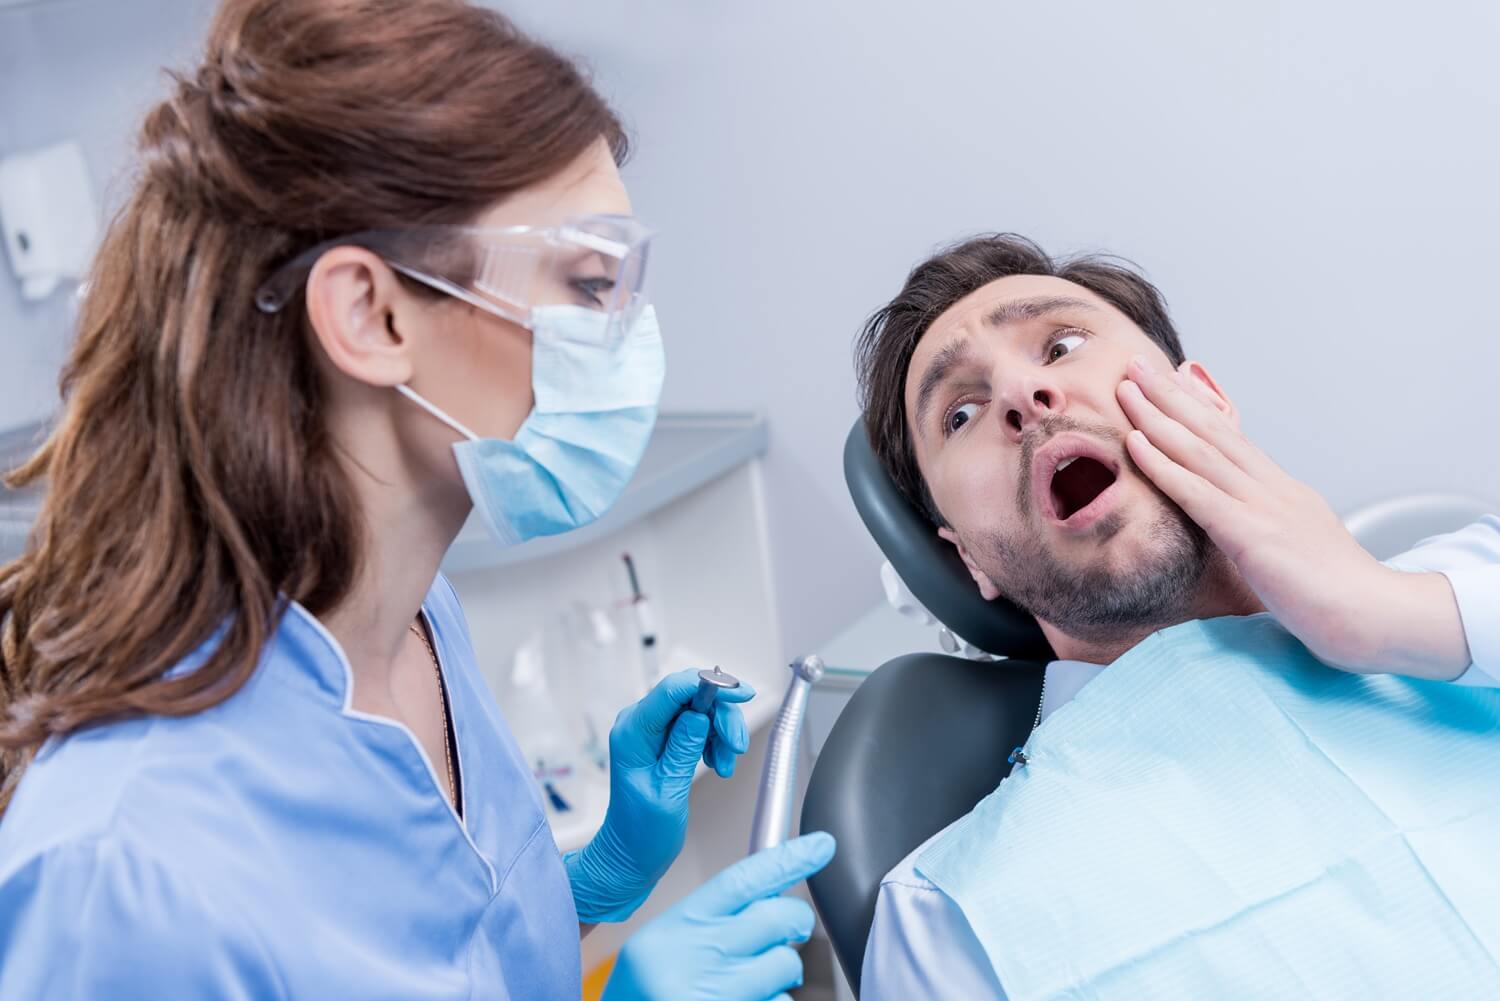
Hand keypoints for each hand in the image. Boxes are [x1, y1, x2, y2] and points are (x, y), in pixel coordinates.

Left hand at [565, 669, 755, 921]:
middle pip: (692, 696)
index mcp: (633, 732)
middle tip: (736, 747)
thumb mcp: (667, 791)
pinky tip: (718, 764)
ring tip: (724, 765)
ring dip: (720, 734)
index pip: (672, 689)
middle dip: (721, 718)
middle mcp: (639, 724)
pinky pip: (698, 726)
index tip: (741, 693)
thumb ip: (683, 749)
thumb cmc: (641, 832)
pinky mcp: (665, 741)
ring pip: (700, 710)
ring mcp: (652, 731)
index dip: (711, 684)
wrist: (631, 855)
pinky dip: (714, 742)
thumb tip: (700, 714)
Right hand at [602, 833, 836, 1000]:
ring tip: (747, 986)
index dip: (787, 859)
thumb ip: (707, 922)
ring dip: (780, 976)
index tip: (820, 846)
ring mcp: (715, 995)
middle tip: (788, 930)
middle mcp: (694, 959)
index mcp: (673, 930)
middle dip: (794, 921)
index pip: (740, 880)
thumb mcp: (659, 949)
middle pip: (777, 917)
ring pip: (786, 966)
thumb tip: (766, 897)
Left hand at [1117, 355, 1469, 678]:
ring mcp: (1263, 507)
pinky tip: (1136, 442)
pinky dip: (1163, 465)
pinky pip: (1198, 493)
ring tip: (1125, 388)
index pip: (1231, 439)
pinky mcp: (1252, 535)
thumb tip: (1241, 532)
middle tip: (1135, 364)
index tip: (1166, 380)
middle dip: (1169, 395)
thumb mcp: (1294, 552)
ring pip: (1200, 450)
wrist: (1375, 617)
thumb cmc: (1336, 599)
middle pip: (1212, 430)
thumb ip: (1265, 533)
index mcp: (1282, 492)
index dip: (1196, 407)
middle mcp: (1272, 489)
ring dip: (1156, 416)